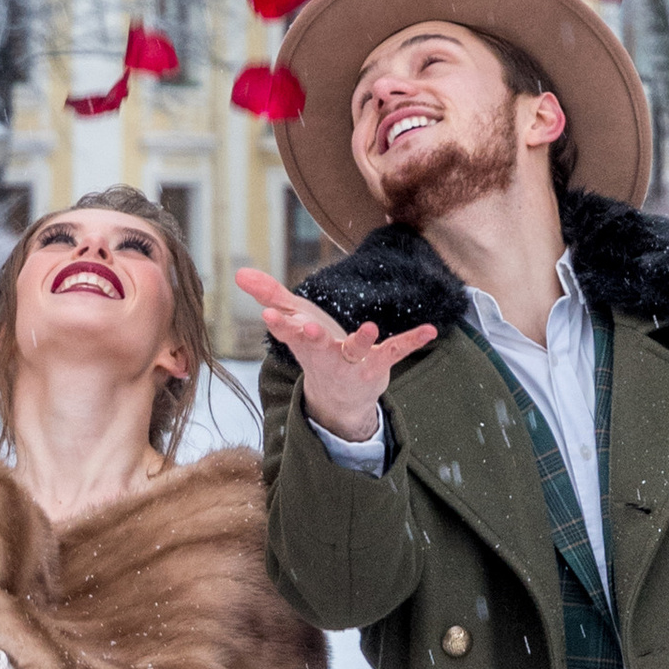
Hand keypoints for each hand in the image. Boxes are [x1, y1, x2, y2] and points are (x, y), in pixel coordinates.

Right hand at [236, 265, 436, 440]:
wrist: (339, 398)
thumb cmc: (315, 349)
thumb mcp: (293, 321)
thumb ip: (269, 294)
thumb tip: (238, 270)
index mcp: (305, 344)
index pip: (289, 333)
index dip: (280, 324)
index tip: (269, 316)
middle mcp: (327, 355)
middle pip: (317, 347)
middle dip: (312, 338)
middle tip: (307, 329)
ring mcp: (354, 362)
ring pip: (355, 351)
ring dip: (360, 340)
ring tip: (368, 327)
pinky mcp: (378, 364)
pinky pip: (396, 350)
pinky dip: (412, 341)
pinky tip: (430, 331)